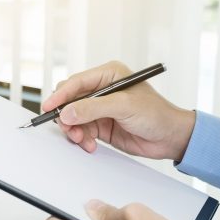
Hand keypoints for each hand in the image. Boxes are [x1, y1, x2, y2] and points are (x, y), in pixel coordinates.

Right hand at [42, 61, 196, 160]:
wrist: (170, 138)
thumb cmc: (156, 114)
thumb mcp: (123, 106)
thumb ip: (93, 108)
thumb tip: (68, 112)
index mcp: (109, 75)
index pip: (76, 82)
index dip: (61, 95)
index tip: (50, 107)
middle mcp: (102, 90)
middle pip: (70, 100)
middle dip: (67, 116)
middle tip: (69, 129)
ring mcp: (100, 109)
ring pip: (73, 118)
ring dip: (74, 130)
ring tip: (83, 140)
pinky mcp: (101, 126)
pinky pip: (81, 131)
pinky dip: (82, 139)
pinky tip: (91, 145)